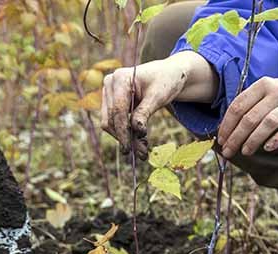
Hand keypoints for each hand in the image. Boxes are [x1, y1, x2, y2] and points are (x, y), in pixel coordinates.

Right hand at [102, 52, 217, 159]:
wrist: (168, 74)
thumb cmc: (165, 81)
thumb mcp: (158, 97)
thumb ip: (144, 112)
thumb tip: (136, 131)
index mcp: (120, 78)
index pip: (118, 111)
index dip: (123, 132)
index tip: (129, 149)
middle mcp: (110, 84)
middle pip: (111, 119)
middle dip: (125, 138)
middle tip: (142, 154)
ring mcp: (109, 93)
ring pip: (110, 123)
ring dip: (125, 138)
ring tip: (143, 150)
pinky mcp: (112, 102)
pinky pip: (114, 121)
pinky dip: (126, 132)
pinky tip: (140, 141)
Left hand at [217, 77, 277, 158]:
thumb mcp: (265, 92)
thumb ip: (248, 105)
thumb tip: (225, 130)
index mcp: (263, 85)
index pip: (239, 106)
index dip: (227, 125)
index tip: (221, 140)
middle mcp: (277, 92)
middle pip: (251, 117)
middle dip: (236, 137)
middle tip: (229, 151)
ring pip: (268, 123)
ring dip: (253, 140)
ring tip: (245, 151)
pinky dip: (277, 139)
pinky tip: (267, 148)